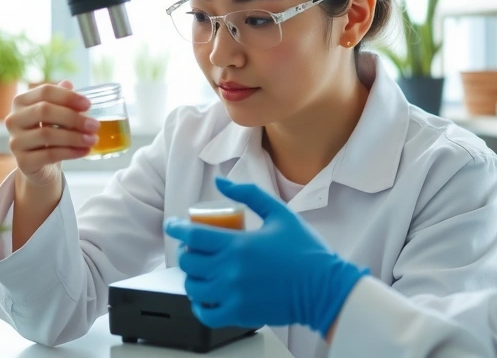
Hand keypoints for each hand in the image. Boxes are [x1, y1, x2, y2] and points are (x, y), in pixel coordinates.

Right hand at [5, 81, 98, 187]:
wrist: (40, 165)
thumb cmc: (49, 133)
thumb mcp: (55, 114)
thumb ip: (61, 99)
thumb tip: (68, 83)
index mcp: (21, 101)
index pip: (45, 91)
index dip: (68, 96)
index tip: (88, 104)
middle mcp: (13, 119)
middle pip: (44, 111)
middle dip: (73, 117)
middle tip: (95, 125)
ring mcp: (15, 141)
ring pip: (47, 134)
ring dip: (75, 137)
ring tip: (93, 139)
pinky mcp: (23, 162)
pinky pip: (49, 155)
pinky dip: (70, 152)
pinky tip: (84, 151)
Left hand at [164, 177, 367, 335]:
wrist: (324, 288)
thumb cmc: (305, 251)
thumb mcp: (279, 213)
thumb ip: (248, 194)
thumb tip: (221, 182)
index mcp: (239, 245)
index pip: (193, 236)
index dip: (176, 228)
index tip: (172, 224)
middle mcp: (231, 271)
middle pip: (189, 263)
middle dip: (186, 252)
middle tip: (193, 248)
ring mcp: (234, 295)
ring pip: (194, 288)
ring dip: (191, 278)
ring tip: (200, 271)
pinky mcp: (240, 314)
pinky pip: (207, 314)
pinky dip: (200, 305)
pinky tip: (206, 296)